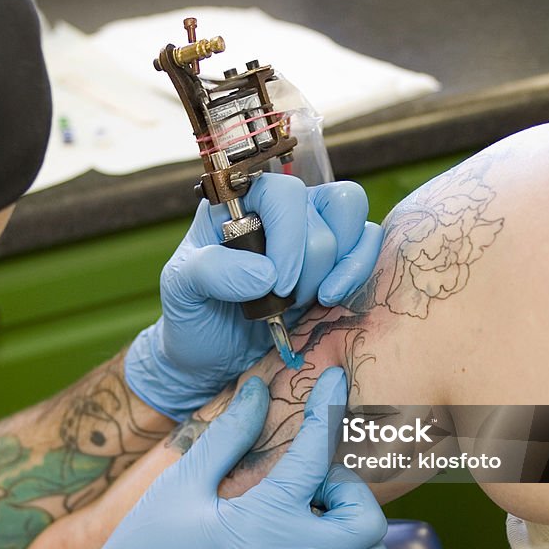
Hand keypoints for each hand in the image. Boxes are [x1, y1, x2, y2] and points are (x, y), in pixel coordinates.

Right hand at [49, 368, 389, 548]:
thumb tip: (256, 392)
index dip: (328, 408)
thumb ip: (228, 436)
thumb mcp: (183, 485)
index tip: (334, 379)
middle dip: (349, 487)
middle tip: (308, 480)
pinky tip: (305, 538)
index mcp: (267, 522)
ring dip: (353, 525)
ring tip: (308, 511)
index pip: (316, 454)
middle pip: (368, 519)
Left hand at [126, 173, 383, 419]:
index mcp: (239, 202)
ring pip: (351, 218)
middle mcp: (279, 209)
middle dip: (309, 266)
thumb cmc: (194, 315)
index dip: (289, 236)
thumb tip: (267, 273)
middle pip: (325, 208)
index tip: (276, 285)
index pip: (283, 192)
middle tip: (281, 301)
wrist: (212, 356)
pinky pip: (368, 242)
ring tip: (305, 301)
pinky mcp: (336, 258)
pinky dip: (356, 272)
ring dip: (335, 267)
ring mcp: (312, 229)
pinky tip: (331, 300)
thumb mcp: (181, 291)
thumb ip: (210, 272)